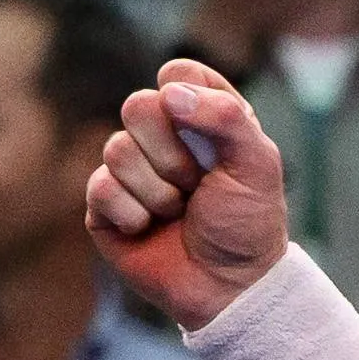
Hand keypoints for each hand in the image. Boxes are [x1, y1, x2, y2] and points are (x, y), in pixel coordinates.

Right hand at [87, 63, 292, 332]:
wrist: (229, 287)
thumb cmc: (248, 224)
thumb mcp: (258, 164)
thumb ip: (226, 117)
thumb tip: (170, 92)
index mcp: (203, 118)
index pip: (178, 72)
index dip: (189, 96)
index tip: (214, 132)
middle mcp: (163, 137)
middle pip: (138, 105)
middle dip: (173, 154)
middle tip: (198, 185)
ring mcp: (131, 169)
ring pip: (116, 148)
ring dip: (158, 191)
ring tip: (180, 212)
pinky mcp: (104, 204)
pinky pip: (100, 187)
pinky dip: (133, 213)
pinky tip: (150, 228)